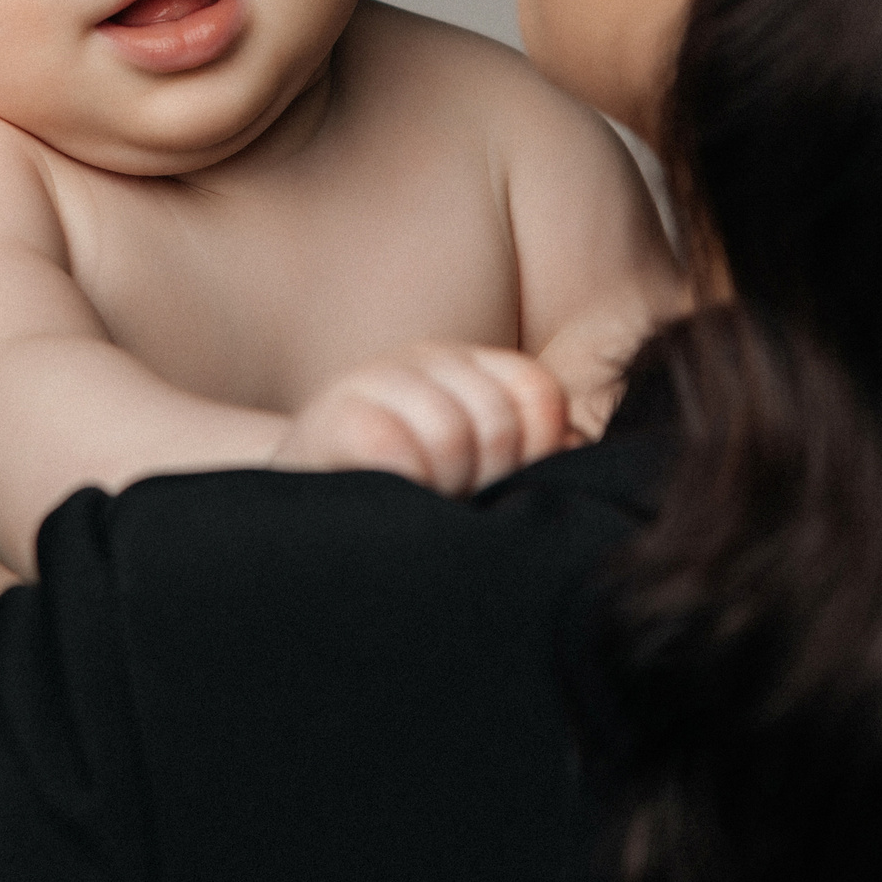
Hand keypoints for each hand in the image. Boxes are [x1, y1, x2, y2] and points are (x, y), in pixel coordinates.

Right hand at [270, 342, 576, 496]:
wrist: (304, 521)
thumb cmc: (404, 498)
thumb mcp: (475, 469)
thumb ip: (528, 457)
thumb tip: (576, 447)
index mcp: (466, 367)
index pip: (537, 393)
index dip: (536, 451)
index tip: (504, 487)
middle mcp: (423, 360)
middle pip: (500, 421)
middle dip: (488, 479)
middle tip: (456, 503)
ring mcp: (375, 379)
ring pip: (451, 437)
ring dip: (444, 489)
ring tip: (423, 505)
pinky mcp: (335, 416)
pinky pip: (394, 449)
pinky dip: (407, 484)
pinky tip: (395, 499)